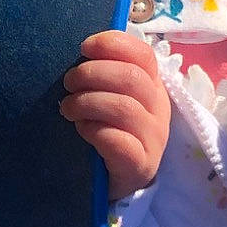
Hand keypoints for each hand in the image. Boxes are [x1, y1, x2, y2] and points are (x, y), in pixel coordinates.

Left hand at [61, 30, 170, 199]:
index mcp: (152, 86)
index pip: (143, 54)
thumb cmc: (110, 132)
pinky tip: (82, 130)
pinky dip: (94, 130)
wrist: (117, 182)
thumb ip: (103, 76)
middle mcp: (159, 108)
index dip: (113, 44)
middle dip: (92, 74)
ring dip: (87, 102)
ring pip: (124, 107)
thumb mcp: (110, 98)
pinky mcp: (141, 164)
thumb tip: (81, 51)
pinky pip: (118, 140)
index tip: (84, 48)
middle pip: (132, 78)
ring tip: (68, 109)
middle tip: (68, 83)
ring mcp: (154, 138)